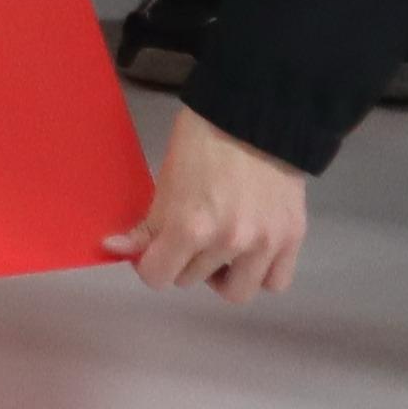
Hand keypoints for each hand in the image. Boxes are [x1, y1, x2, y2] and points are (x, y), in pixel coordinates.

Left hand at [112, 104, 311, 300]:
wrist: (257, 116)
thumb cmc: (202, 140)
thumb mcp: (166, 179)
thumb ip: (147, 223)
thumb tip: (115, 248)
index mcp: (189, 226)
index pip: (157, 277)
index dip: (150, 264)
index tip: (155, 249)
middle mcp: (228, 243)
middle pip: (191, 281)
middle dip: (184, 261)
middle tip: (189, 236)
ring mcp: (264, 244)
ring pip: (234, 293)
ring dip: (221, 275)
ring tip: (220, 249)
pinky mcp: (292, 238)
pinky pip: (274, 282)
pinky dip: (260, 273)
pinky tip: (251, 253)